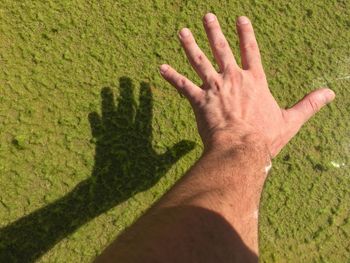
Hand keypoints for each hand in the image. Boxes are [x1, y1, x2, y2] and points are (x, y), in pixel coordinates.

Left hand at [159, 13, 334, 156]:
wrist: (241, 150)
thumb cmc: (264, 137)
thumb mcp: (291, 120)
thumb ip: (309, 104)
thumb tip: (331, 94)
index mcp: (254, 81)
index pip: (251, 50)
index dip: (245, 33)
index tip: (240, 19)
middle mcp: (233, 79)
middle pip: (221, 49)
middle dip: (213, 31)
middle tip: (206, 16)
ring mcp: (214, 88)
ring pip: (199, 61)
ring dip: (189, 45)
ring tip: (181, 31)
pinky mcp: (199, 101)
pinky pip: (182, 85)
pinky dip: (171, 76)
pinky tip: (161, 67)